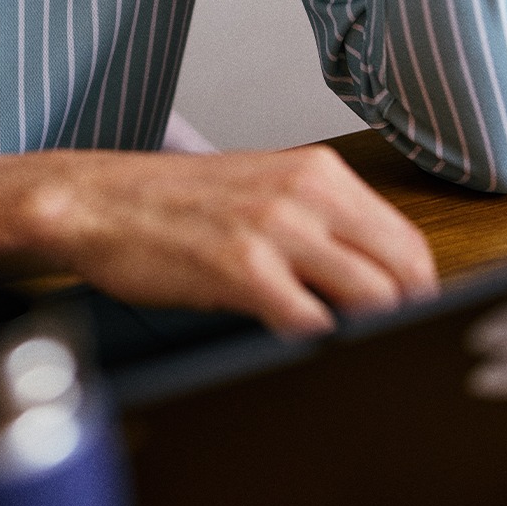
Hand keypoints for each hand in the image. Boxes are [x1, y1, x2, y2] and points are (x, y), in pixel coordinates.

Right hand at [0, 146, 438, 335]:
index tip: (396, 309)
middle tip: (360, 327)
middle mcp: (305, 193)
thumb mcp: (261, 188)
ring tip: (313, 323)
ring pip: (372, 299)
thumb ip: (320, 219)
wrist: (95, 199)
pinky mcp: (242, 269)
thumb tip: (374, 271)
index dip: (411, 286)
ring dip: (354, 325)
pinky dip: (306, 335)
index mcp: (315, 169)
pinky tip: (273, 322)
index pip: (406, 239)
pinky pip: (313, 323)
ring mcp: (275, 230)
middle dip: (396, 310)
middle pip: (404, 272)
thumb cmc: (171, 200)